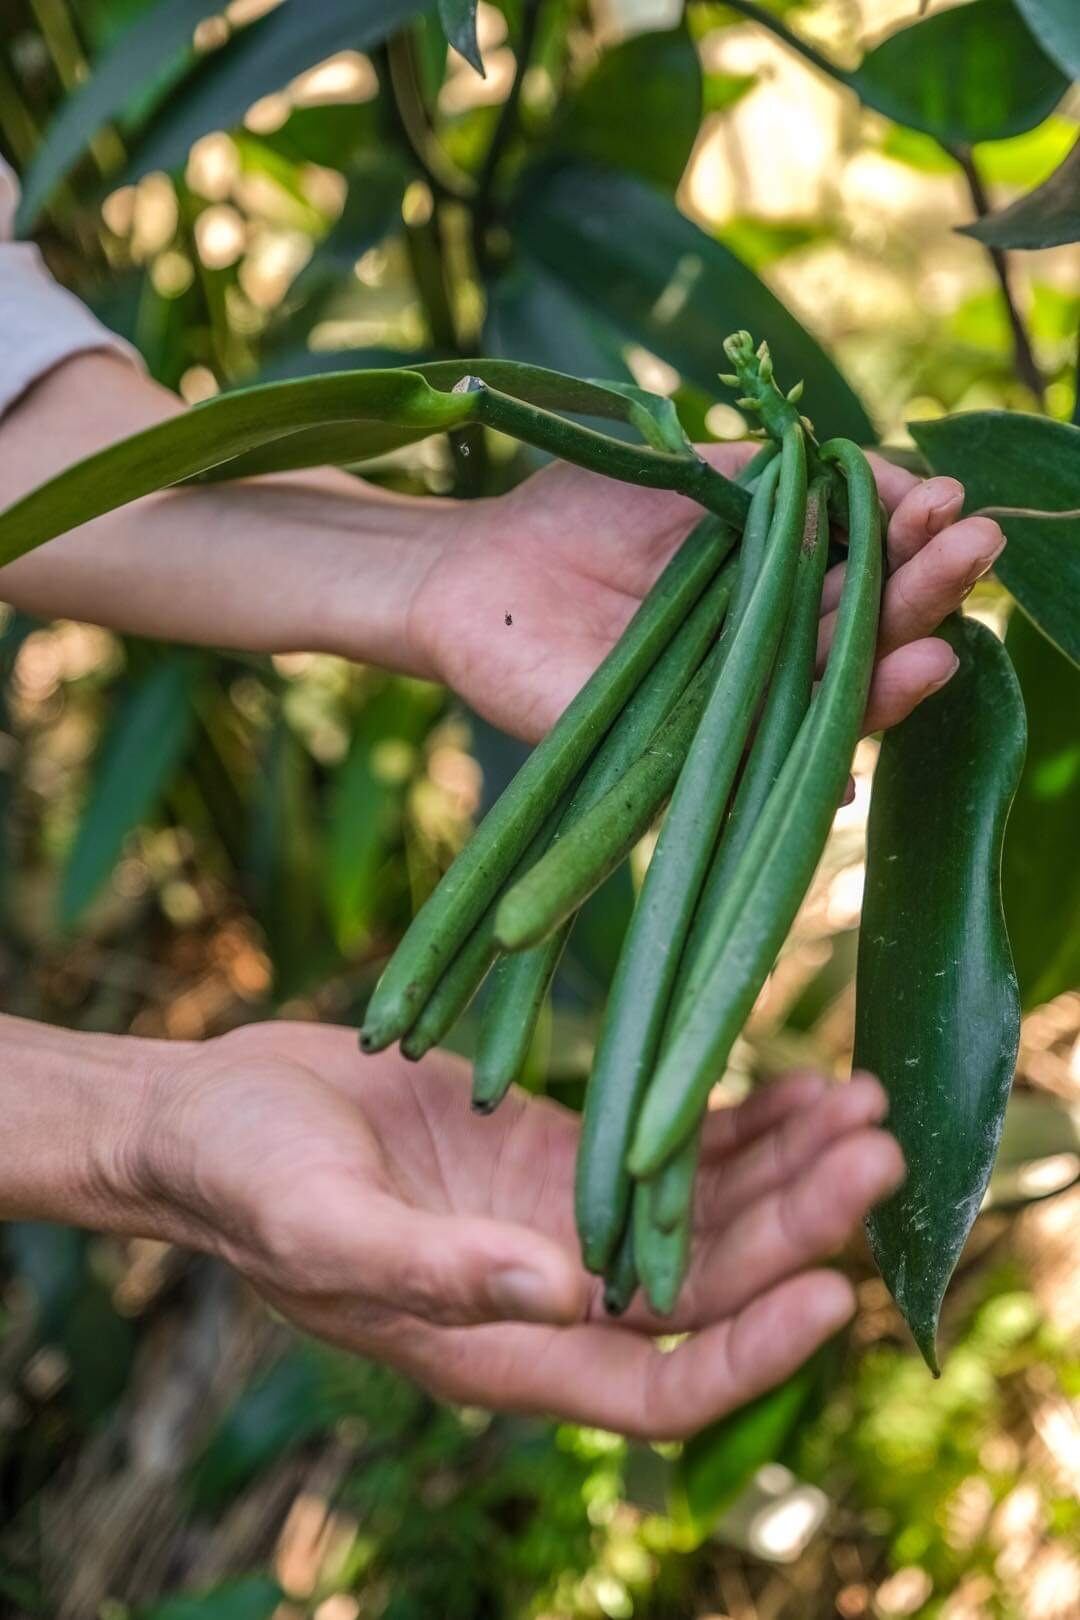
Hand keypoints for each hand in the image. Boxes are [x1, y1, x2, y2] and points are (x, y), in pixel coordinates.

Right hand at [136, 1022, 902, 1439]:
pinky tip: (794, 1082)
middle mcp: (549, 1295)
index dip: (749, 1357)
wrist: (208, 1112)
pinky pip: (667, 1144)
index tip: (834, 1291)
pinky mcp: (555, 1148)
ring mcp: (559, 1216)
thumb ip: (430, 1269)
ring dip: (787, 1166)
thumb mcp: (318, 1224)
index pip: (656, 1387)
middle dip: (798, 1227)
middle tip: (878, 1151)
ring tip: (861, 1102)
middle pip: (708, 1284)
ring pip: (704, 1210)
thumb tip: (563, 1296)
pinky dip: (733, 1121)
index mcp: (497, 1348)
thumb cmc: (238, 1179)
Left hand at [412, 446, 1004, 741]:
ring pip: (817, 703)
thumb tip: (888, 469)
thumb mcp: (697, 473)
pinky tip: (843, 766)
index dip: (913, 538)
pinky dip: (792, 768)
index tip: (949, 498)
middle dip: (923, 595)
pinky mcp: (666, 754)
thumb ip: (784, 477)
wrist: (473, 566)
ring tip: (936, 649)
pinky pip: (740, 768)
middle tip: (976, 551)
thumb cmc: (583, 510)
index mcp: (782, 589)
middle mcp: (766, 655)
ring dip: (883, 680)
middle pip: (863, 638)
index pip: (869, 571)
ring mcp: (723, 708)